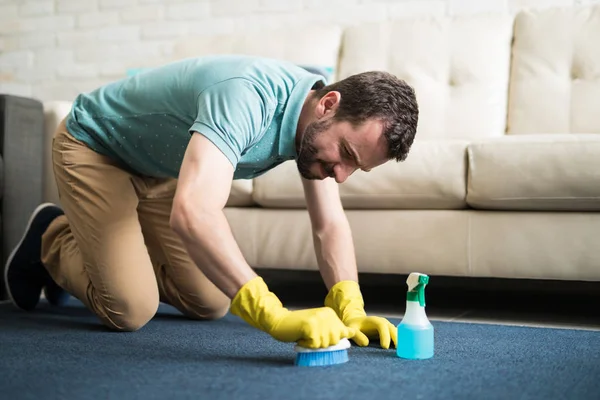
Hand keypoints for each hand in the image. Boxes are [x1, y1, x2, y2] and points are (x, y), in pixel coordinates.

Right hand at [230, 276, 355, 348]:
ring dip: (313, 344)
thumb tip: (352, 333)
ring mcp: (319, 320)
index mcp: (330, 314)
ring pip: (324, 344)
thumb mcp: (319, 326)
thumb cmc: (298, 327)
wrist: (279, 321)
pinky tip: (300, 337)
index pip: (343, 332)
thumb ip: (334, 329)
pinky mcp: (310, 326)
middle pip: (334, 341)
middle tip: (310, 336)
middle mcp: (326, 315)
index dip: (339, 339)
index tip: (347, 340)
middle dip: (323, 343)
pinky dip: (306, 345)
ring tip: (304, 335)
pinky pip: (314, 345)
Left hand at [325, 280, 397, 348]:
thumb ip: (357, 335)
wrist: (357, 321)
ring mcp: (388, 326)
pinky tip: (401, 350)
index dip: (384, 336)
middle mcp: (383, 322)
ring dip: (399, 340)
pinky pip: (396, 336)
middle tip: (396, 350)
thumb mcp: (352, 329)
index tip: (385, 347)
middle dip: (395, 338)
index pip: (382, 326)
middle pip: (392, 328)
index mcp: (374, 320)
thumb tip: (366, 343)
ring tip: (402, 351)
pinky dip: (399, 342)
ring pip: (396, 332)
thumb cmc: (354, 326)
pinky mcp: (390, 332)